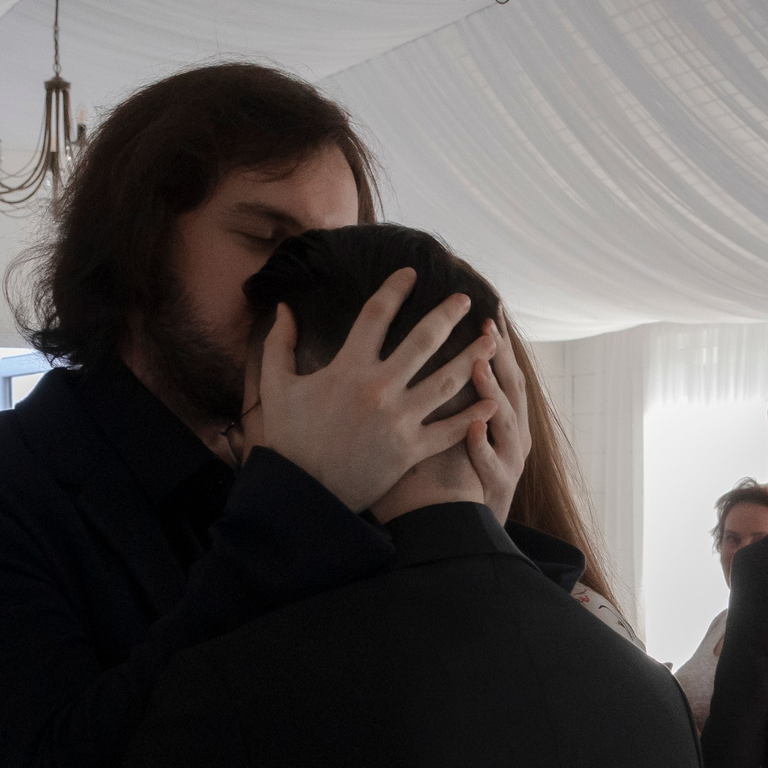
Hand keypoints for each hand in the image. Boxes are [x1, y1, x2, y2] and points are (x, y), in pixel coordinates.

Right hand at [247, 275, 499, 510]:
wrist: (303, 493)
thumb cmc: (289, 439)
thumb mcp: (275, 387)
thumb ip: (280, 344)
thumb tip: (284, 308)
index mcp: (347, 368)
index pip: (375, 315)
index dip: (395, 289)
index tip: (411, 274)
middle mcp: (378, 389)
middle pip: (423, 341)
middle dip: (447, 315)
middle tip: (465, 300)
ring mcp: (398, 420)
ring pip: (446, 381)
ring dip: (472, 359)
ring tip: (490, 342)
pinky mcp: (411, 451)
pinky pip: (450, 430)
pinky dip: (473, 416)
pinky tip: (492, 399)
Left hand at [463, 322, 531, 520]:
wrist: (467, 531)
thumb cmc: (455, 478)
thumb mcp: (457, 430)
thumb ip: (451, 397)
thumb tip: (438, 356)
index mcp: (504, 417)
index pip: (503, 371)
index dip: (499, 342)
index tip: (489, 309)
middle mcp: (513, 434)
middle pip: (511, 387)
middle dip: (501, 355)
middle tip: (487, 325)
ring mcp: (510, 460)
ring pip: (506, 420)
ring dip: (493, 390)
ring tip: (479, 364)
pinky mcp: (499, 487)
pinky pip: (491, 463)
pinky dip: (483, 444)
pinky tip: (474, 425)